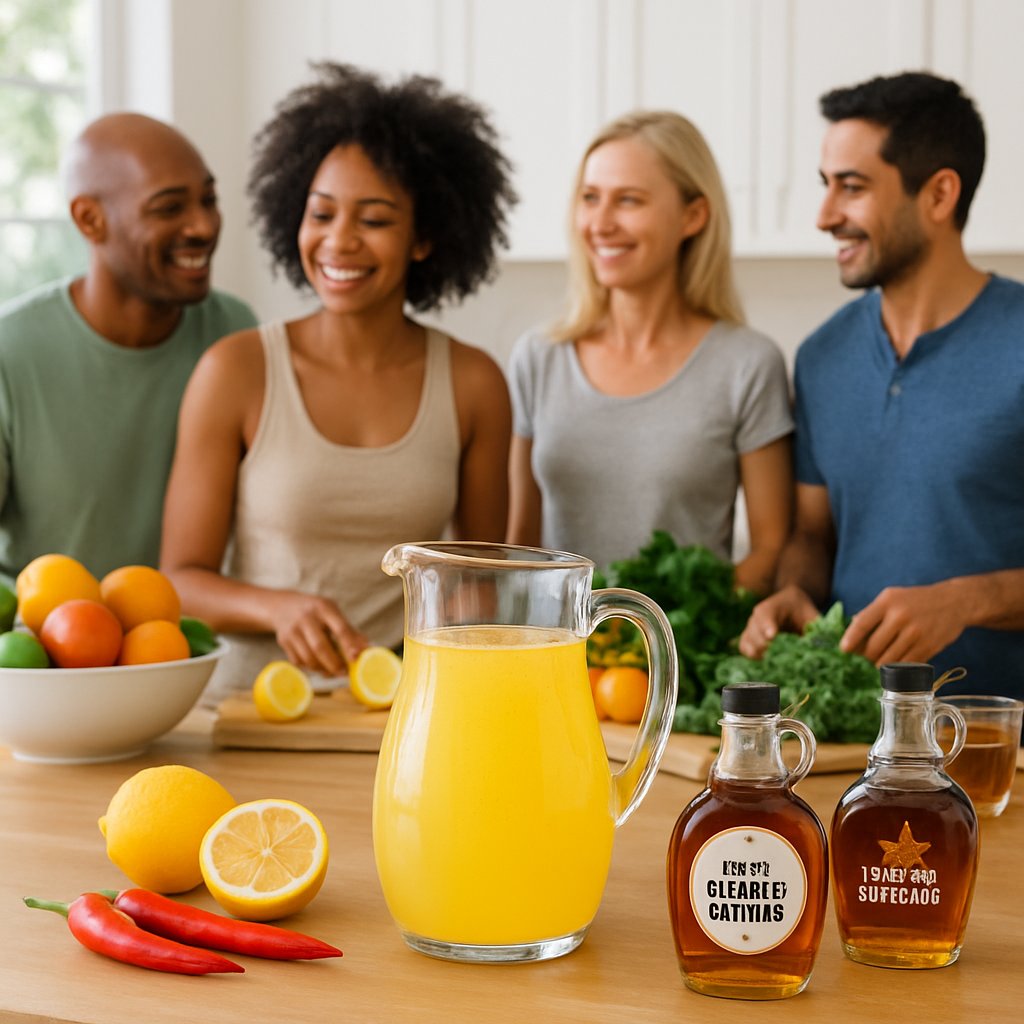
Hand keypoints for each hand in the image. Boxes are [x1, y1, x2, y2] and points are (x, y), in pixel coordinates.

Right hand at [269, 591, 368, 675]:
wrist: (283, 605)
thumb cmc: (316, 610)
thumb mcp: (332, 612)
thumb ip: (349, 630)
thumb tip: (367, 649)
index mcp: (323, 608)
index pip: (339, 628)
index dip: (349, 644)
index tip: (356, 658)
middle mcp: (306, 618)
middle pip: (320, 647)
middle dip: (334, 663)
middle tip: (344, 673)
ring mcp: (292, 630)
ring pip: (308, 657)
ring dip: (322, 669)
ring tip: (332, 671)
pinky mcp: (283, 641)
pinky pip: (299, 661)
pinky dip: (310, 667)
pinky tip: (318, 666)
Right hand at [739, 585, 820, 657]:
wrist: (791, 603)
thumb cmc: (803, 611)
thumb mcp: (812, 616)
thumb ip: (818, 629)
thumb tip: (829, 648)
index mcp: (771, 607)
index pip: (765, 616)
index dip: (768, 627)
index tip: (772, 637)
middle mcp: (757, 616)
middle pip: (754, 632)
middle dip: (763, 645)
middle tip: (775, 657)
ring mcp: (751, 627)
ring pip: (748, 640)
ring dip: (758, 652)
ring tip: (771, 662)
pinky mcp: (749, 636)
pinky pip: (744, 647)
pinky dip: (750, 655)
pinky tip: (763, 662)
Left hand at [840, 582, 964, 664]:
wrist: (955, 602)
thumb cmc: (916, 600)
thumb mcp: (891, 597)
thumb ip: (871, 613)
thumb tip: (851, 634)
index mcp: (887, 602)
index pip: (862, 623)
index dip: (850, 639)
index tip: (844, 649)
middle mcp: (900, 617)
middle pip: (872, 648)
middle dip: (866, 656)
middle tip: (868, 655)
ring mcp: (916, 633)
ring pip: (887, 660)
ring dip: (881, 664)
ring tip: (882, 658)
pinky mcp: (929, 647)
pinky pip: (905, 665)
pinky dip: (898, 667)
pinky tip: (898, 661)